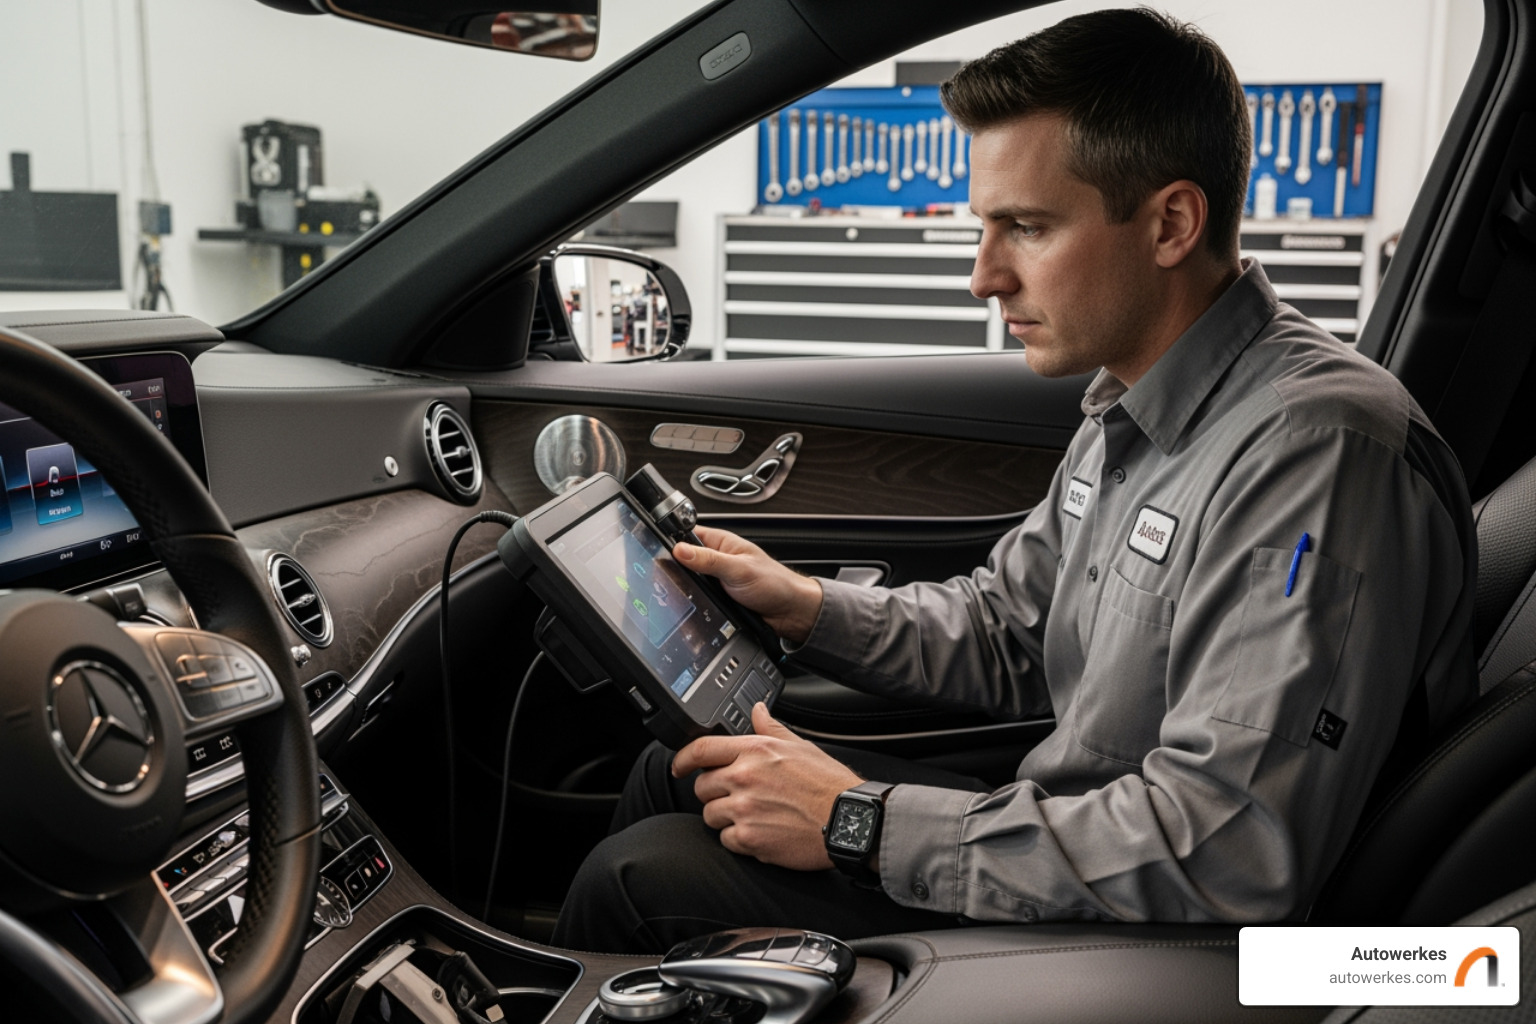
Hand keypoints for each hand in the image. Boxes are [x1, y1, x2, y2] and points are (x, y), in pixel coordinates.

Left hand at [672, 703, 862, 869]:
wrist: (848, 820)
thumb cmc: (828, 784)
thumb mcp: (800, 746)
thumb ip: (771, 728)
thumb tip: (757, 710)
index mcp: (755, 750)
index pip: (702, 749)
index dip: (683, 759)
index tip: (679, 767)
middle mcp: (744, 777)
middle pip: (702, 787)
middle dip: (715, 793)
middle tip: (739, 797)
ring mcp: (744, 809)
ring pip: (711, 816)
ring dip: (726, 818)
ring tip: (755, 816)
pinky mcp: (749, 838)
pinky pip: (726, 840)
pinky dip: (740, 840)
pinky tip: (761, 832)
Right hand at [674, 525, 823, 643]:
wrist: (789, 612)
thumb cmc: (774, 584)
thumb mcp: (738, 569)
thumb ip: (708, 560)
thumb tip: (680, 550)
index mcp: (722, 542)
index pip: (688, 534)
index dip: (672, 541)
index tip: (659, 553)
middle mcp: (717, 557)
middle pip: (685, 559)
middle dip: (677, 568)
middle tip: (670, 578)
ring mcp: (716, 578)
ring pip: (690, 580)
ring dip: (686, 587)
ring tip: (682, 593)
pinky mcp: (717, 595)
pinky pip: (698, 596)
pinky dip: (694, 601)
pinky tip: (692, 605)